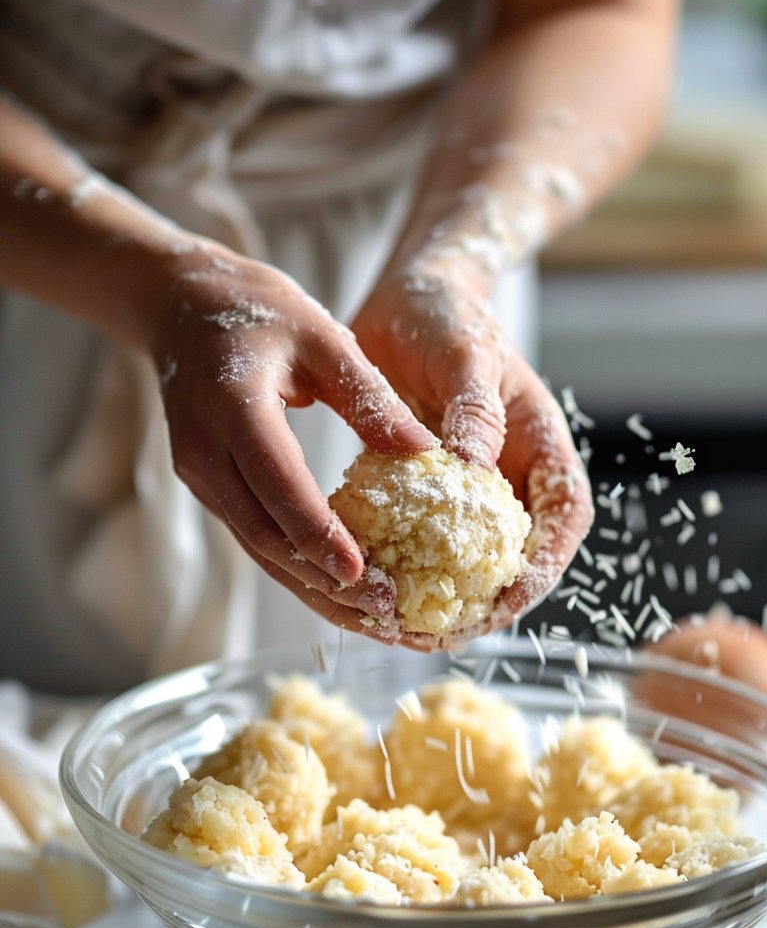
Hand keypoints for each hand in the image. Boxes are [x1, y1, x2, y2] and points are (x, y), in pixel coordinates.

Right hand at [143, 243, 432, 636]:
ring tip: (375, 621)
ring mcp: (203, 478)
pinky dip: (299, 571)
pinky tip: (344, 593)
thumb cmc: (257, 312)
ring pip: (260, 551)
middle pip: (266, 537)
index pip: (276, 485)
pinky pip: (257, 539)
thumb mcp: (322, 336)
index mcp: (234, 408)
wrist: (180, 305)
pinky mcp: (212, 489)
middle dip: (326, 583)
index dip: (318, 534)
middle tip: (387, 612)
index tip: (362, 573)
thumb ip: (370, 396)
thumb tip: (425, 451)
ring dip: (315, 592)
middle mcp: (207, 455)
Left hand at [353, 261, 593, 647]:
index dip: (538, 571)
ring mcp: (470, 493)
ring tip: (397, 627)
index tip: (502, 602)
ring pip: (464, 562)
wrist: (407, 298)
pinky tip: (364, 584)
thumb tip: (475, 466)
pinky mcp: (427, 495)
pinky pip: (418, 541)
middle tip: (436, 634)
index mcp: (541, 450)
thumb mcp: (466, 353)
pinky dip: (398, 566)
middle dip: (481, 605)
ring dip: (436, 598)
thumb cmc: (448, 314)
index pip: (560, 524)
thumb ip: (474, 407)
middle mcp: (510, 480)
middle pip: (513, 560)